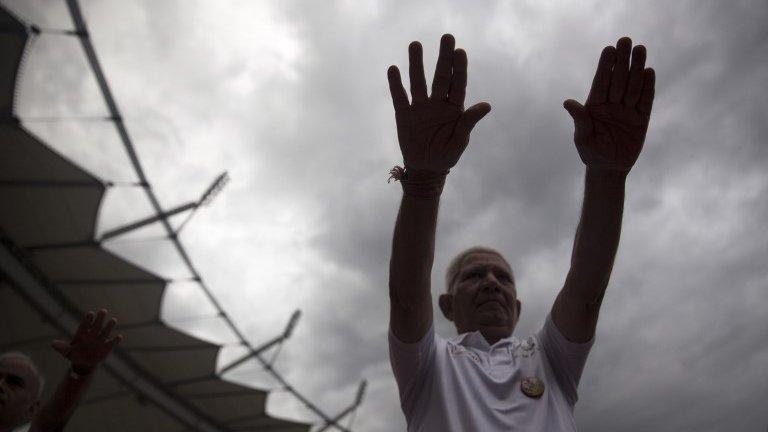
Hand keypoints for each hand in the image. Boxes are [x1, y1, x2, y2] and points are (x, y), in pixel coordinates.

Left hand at [51, 309, 122, 374]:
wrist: (84, 363)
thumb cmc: (75, 355)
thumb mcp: (67, 352)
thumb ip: (61, 347)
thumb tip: (52, 343)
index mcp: (82, 334)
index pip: (85, 325)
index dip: (88, 319)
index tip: (90, 313)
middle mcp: (93, 335)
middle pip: (96, 325)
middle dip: (99, 318)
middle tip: (103, 310)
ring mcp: (100, 340)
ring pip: (105, 331)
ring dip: (109, 326)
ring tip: (113, 320)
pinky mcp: (107, 347)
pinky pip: (112, 342)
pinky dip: (116, 340)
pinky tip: (119, 337)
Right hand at [387, 34, 490, 172]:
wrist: (426, 168)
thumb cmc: (447, 154)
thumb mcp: (460, 141)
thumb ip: (469, 122)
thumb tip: (486, 105)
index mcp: (454, 108)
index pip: (457, 84)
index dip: (459, 68)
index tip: (460, 51)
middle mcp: (437, 103)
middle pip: (440, 76)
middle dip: (443, 57)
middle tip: (447, 37)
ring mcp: (420, 107)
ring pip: (418, 81)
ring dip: (417, 63)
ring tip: (415, 44)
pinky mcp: (404, 115)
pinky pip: (400, 97)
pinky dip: (396, 84)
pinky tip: (393, 69)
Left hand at [563, 37, 655, 171]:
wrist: (609, 169)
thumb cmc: (591, 153)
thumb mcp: (583, 138)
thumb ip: (580, 119)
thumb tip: (568, 102)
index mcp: (595, 106)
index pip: (601, 82)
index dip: (605, 66)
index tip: (609, 49)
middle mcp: (611, 104)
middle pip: (618, 79)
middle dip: (622, 60)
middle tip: (625, 40)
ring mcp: (627, 110)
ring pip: (633, 85)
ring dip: (636, 68)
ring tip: (640, 49)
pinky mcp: (641, 118)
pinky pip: (645, 100)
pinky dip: (648, 87)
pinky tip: (649, 72)